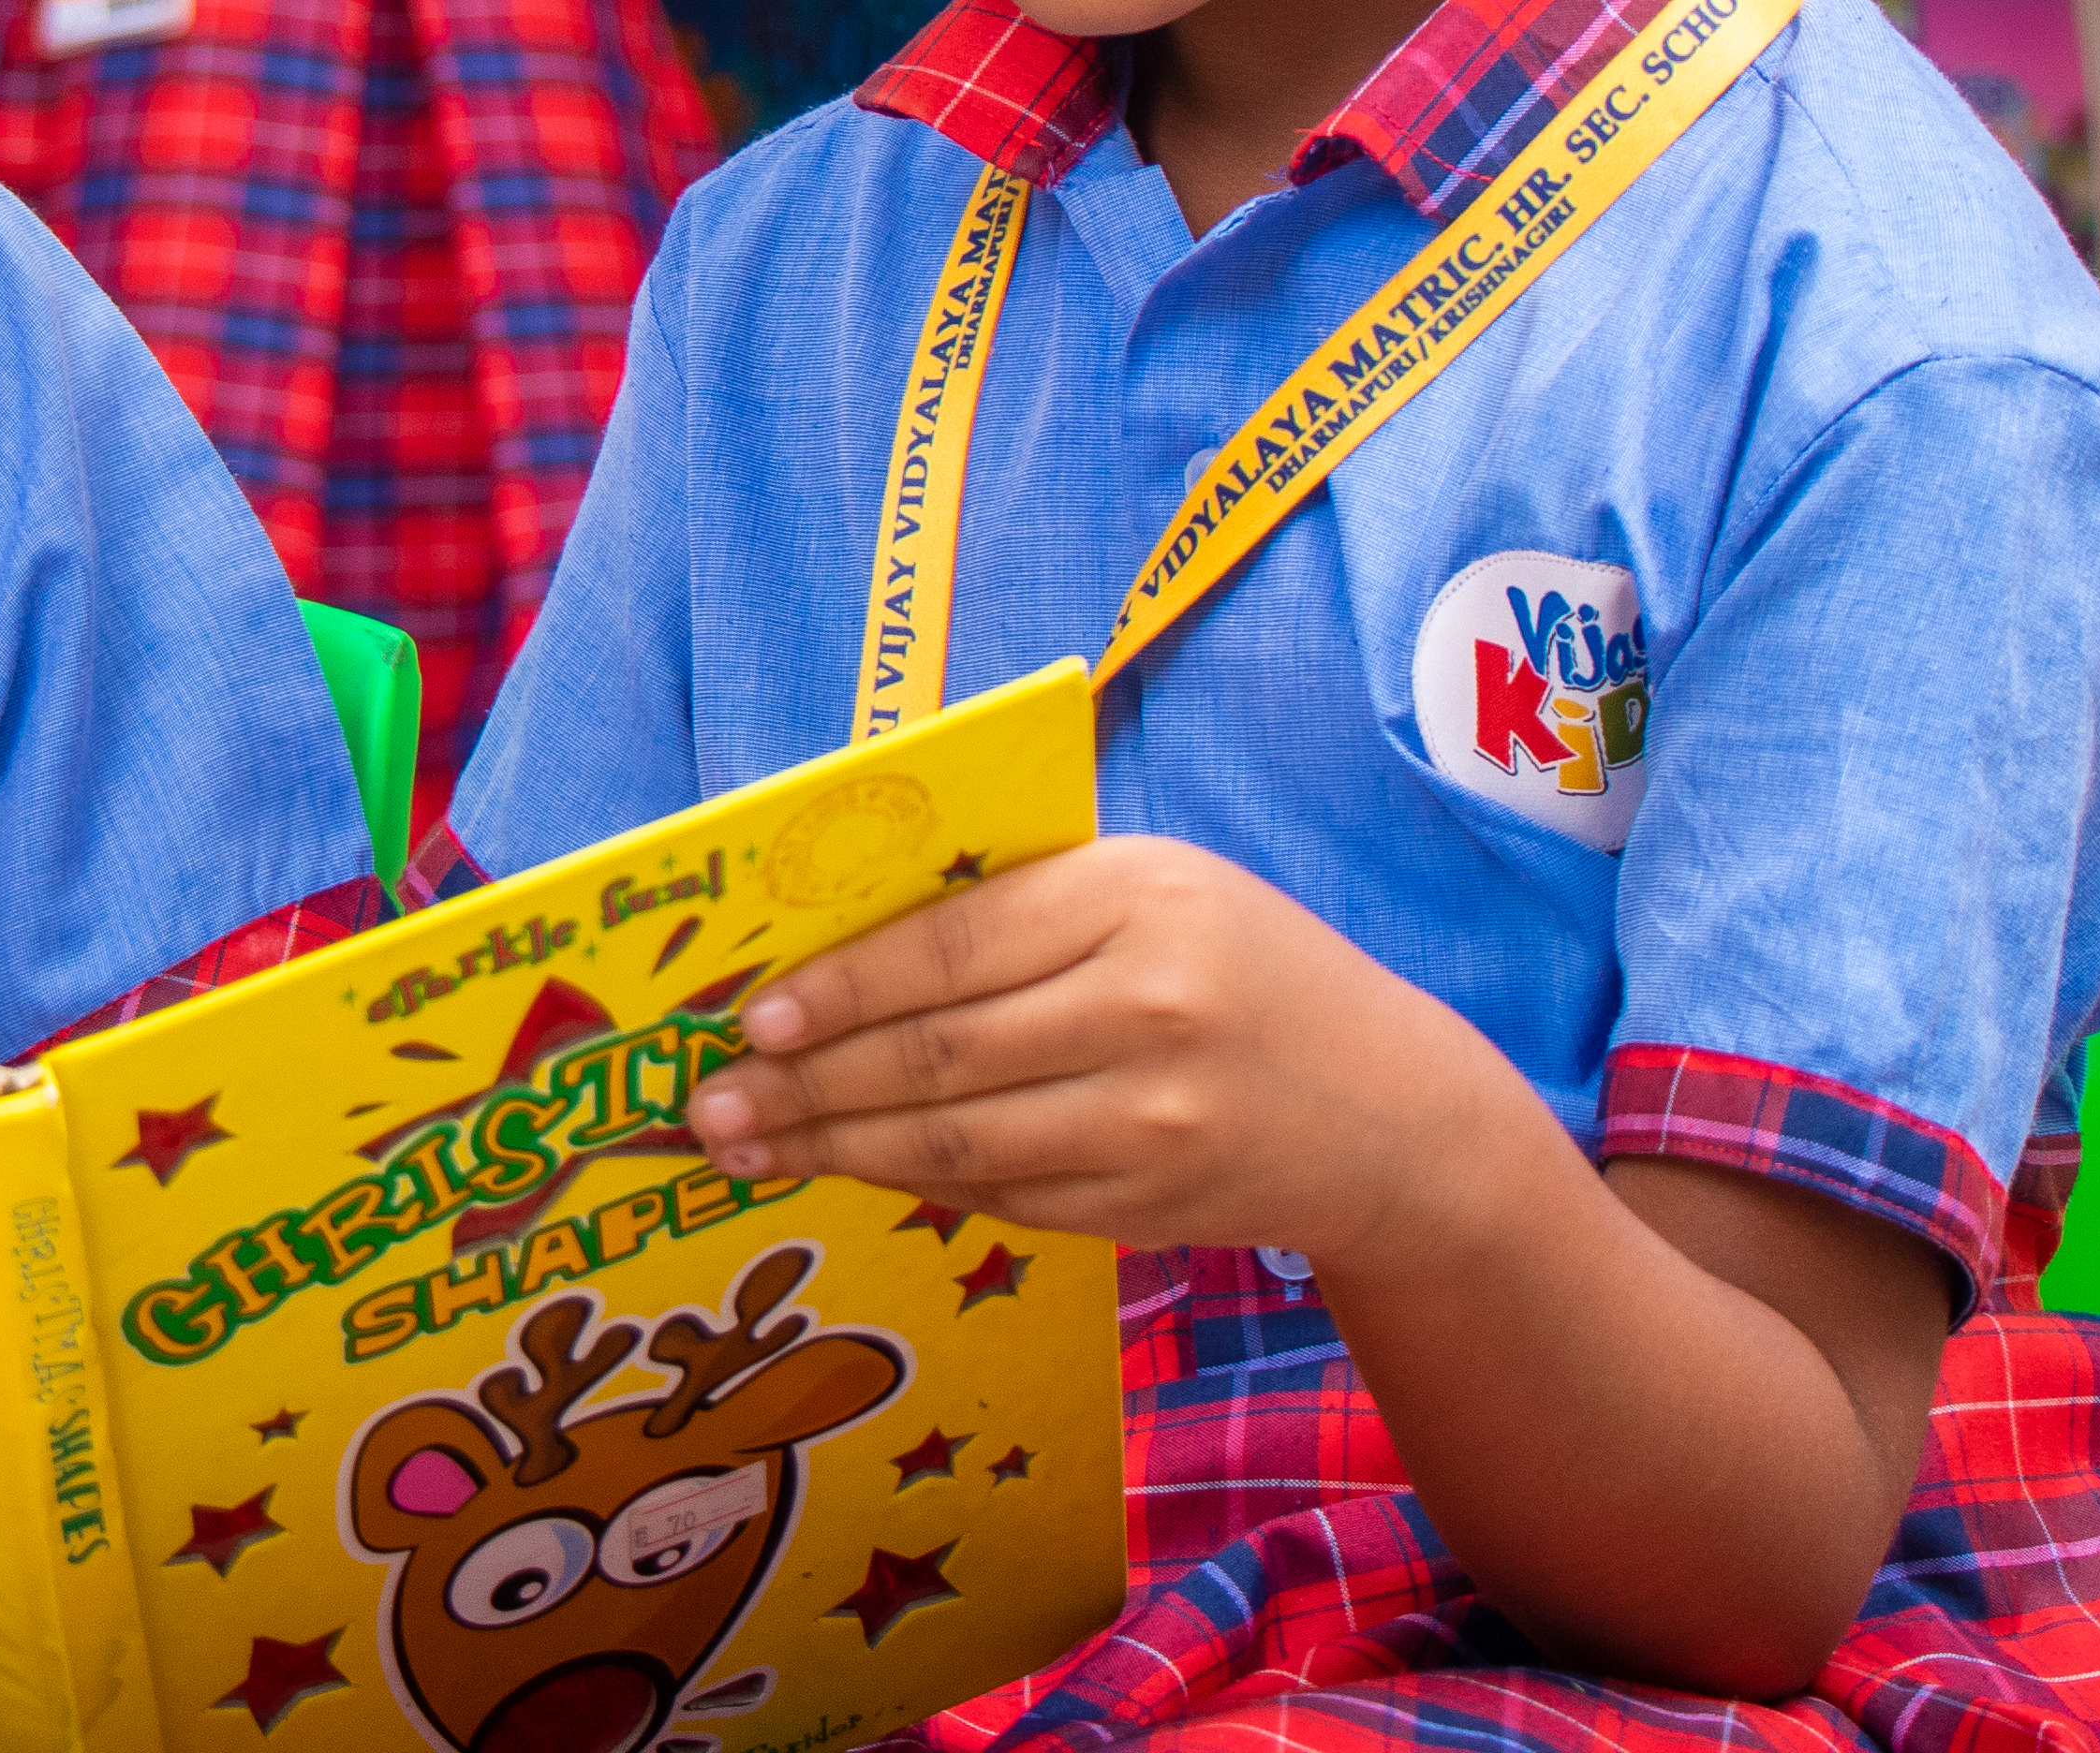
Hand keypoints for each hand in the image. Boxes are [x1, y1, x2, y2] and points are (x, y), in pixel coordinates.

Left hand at [679, 837, 1529, 1267]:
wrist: (1389, 1111)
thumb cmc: (1239, 969)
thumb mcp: (1151, 890)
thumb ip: (1017, 907)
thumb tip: (833, 949)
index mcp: (1137, 897)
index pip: (952, 946)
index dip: (839, 989)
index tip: (749, 1020)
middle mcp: (1148, 1009)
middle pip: (938, 1055)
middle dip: (806, 1086)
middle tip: (711, 1108)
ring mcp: (1152, 1122)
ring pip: (955, 1142)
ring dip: (835, 1150)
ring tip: (749, 1151)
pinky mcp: (1148, 1209)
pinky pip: (1000, 1195)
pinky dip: (915, 1184)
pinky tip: (850, 1171)